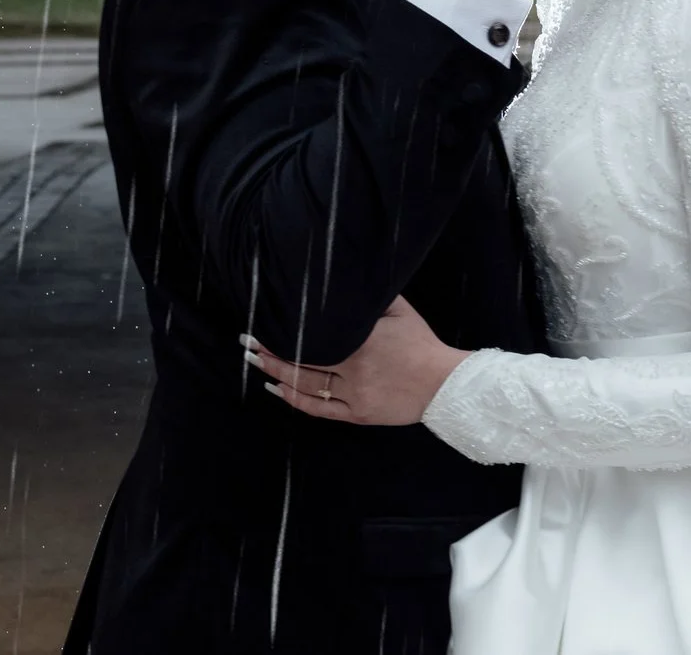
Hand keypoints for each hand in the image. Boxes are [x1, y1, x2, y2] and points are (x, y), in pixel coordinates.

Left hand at [242, 297, 470, 426]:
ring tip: (254, 362)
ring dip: (276, 372)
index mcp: (360, 339)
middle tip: (246, 342)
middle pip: (302, 358)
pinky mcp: (358, 414)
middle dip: (270, 350)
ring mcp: (353, 394)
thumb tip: (343, 276)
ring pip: (305, 383)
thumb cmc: (420, 342)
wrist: (443, 382)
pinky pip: (319, 408)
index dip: (284, 328)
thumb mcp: (398, 308)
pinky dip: (295, 399)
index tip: (262, 319)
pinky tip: (277, 390)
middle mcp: (352, 367)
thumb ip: (369, 295)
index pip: (312, 333)